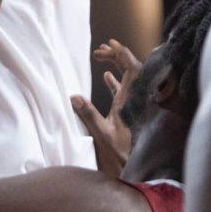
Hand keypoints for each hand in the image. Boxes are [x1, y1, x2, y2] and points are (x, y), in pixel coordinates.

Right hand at [72, 39, 140, 177]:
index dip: (122, 53)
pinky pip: (124, 91)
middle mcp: (134, 98)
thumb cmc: (121, 153)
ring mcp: (133, 104)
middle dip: (116, 56)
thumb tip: (74, 96)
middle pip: (130, 68)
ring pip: (127, 78)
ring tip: (101, 57)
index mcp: (130, 98)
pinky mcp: (129, 112)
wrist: (136, 168)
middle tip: (99, 51)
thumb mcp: (101, 134)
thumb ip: (88, 115)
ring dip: (115, 66)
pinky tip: (106, 77)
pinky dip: (116, 81)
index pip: (131, 67)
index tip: (110, 43)